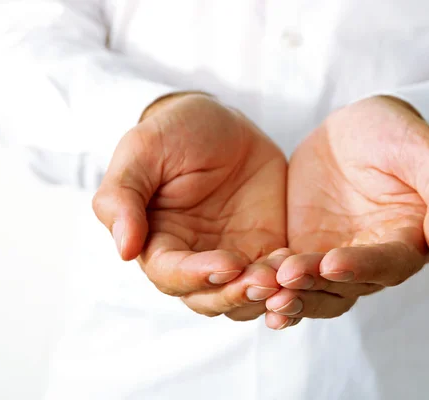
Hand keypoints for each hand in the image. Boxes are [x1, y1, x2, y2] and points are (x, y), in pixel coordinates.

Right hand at [93, 93, 286, 320]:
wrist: (224, 123)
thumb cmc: (175, 132)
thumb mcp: (143, 150)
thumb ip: (122, 196)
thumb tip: (123, 250)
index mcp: (158, 242)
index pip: (171, 275)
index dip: (196, 276)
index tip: (226, 265)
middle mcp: (194, 259)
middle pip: (210, 297)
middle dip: (237, 294)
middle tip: (266, 280)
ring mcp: (232, 257)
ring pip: (246, 296)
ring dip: (266, 295)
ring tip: (288, 278)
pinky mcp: (266, 248)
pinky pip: (279, 277)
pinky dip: (290, 280)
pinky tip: (305, 267)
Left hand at [264, 96, 428, 328]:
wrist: (353, 129)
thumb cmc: (395, 133)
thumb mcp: (425, 148)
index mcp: (410, 239)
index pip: (390, 265)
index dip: (363, 267)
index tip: (332, 262)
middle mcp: (375, 258)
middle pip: (348, 287)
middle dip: (316, 286)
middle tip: (285, 278)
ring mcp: (339, 258)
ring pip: (317, 289)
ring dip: (292, 294)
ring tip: (261, 288)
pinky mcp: (307, 251)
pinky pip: (290, 275)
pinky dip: (272, 283)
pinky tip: (249, 285)